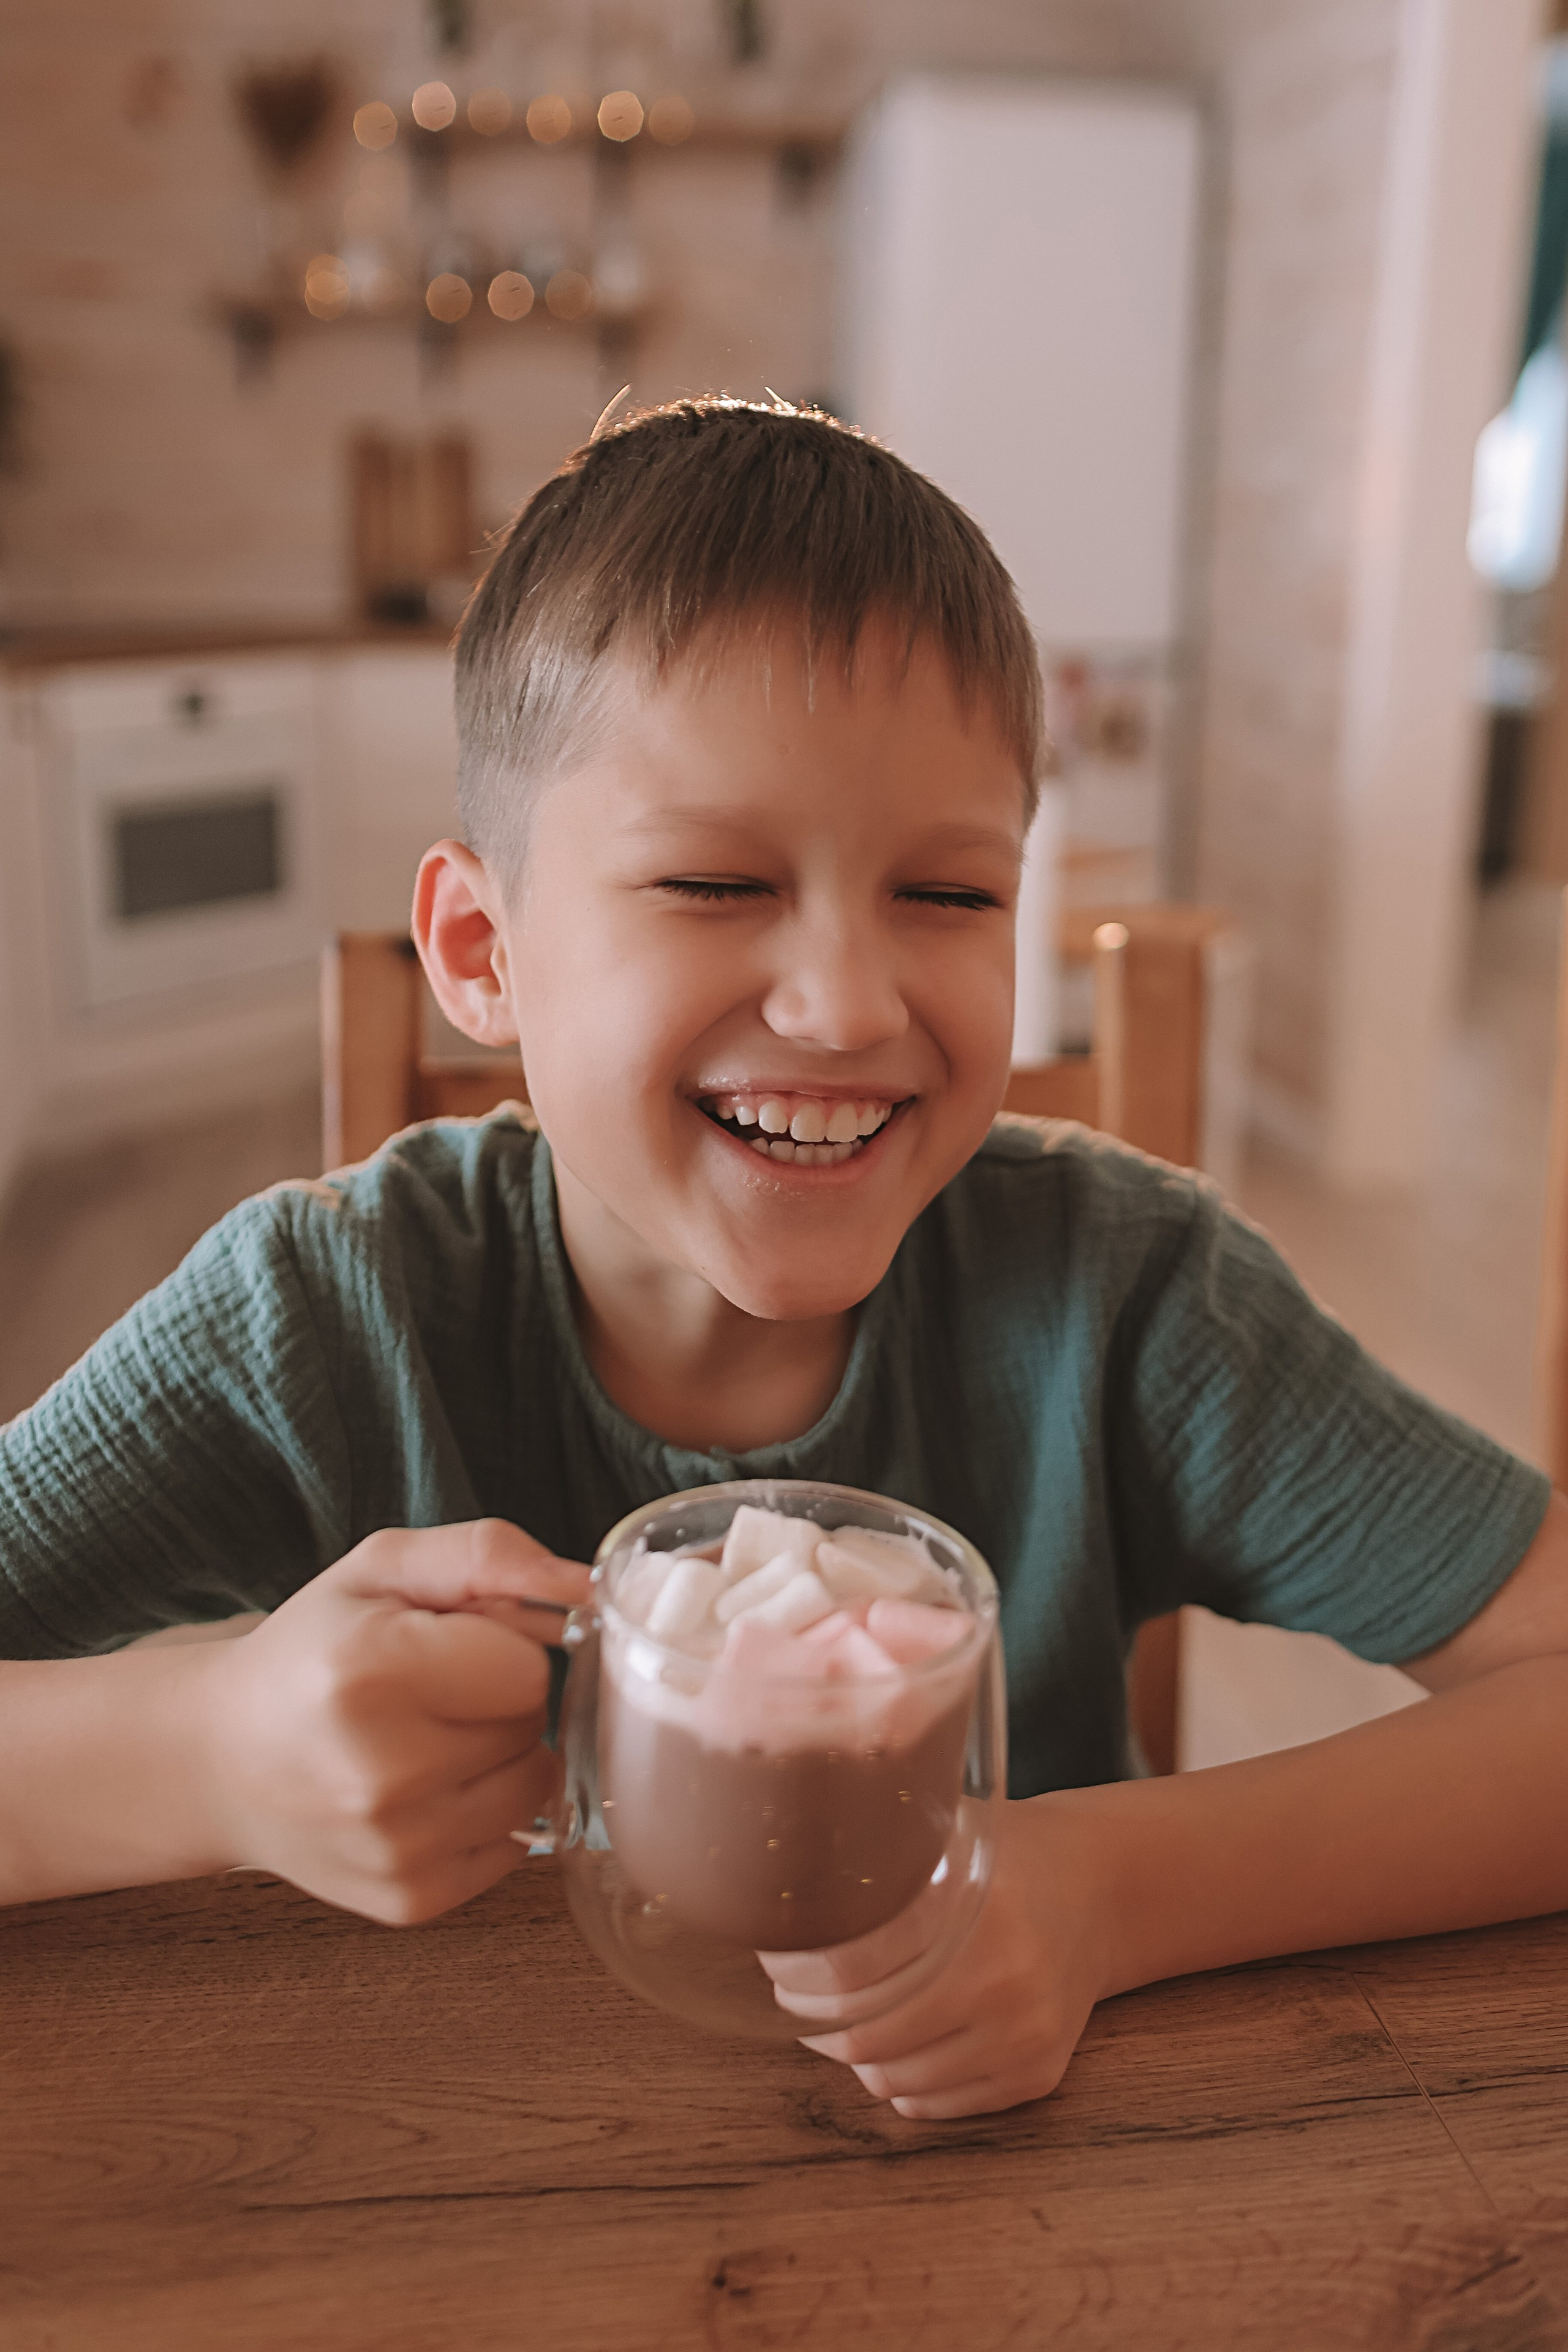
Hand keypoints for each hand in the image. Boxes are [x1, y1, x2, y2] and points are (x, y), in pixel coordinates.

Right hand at [196, 1520, 590, 1926]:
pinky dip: (484, 1815)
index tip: (447, 1649)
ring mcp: (396, 1849)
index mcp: (372, 1671)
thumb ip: (488, 1555)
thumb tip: (586, 1587)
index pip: (529, 1670)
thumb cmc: (310, 1652)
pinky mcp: (409, 1900)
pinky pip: (514, 1846)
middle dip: (497, 1702)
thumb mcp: (382, 1570)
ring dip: (499, 1759)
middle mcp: (383, 1773)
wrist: (220, 1761)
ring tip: (426, 1742)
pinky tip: (424, 1793)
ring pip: (534, 1788)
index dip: (499, 1649)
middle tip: (427, 1696)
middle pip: (532, 1727)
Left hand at [760, 1796, 1109, 2118]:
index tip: (776, 1965)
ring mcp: (1026, 2040)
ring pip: (897, 2083)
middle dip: (814, 2022)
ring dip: (853, 2058)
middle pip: (867, 2039)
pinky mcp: (1038, 2077)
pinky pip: (939, 2106)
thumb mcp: (948, 1836)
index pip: (853, 1973)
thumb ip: (882, 1861)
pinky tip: (890, 2047)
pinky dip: (901, 2083)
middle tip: (793, 1999)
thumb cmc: (1007, 1859)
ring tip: (837, 2023)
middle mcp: (1007, 1986)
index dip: (799, 1977)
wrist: (1100, 1893)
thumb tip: (787, 1882)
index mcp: (979, 1917)